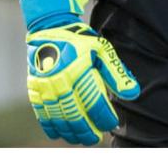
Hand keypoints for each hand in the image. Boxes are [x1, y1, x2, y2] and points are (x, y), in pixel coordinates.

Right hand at [19, 0, 139, 144]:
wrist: (49, 28)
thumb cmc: (80, 40)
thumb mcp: (103, 50)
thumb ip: (117, 73)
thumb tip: (133, 93)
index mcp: (79, 70)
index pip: (94, 102)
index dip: (103, 117)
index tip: (111, 124)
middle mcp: (60, 81)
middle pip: (75, 115)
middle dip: (87, 130)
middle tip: (97, 138)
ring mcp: (45, 86)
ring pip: (58, 117)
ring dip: (70, 132)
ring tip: (81, 138)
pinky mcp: (34, 88)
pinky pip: (42, 113)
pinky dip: (50, 126)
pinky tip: (59, 134)